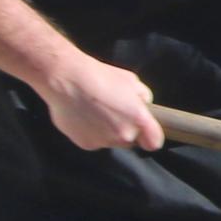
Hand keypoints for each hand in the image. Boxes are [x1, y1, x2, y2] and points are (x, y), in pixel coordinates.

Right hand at [38, 55, 163, 151]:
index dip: (150, 136)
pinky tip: (85, 115)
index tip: (146, 131)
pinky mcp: (85, 144)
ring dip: (108, 131)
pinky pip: (94, 141)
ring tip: (97, 111)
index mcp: (138, 119)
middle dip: (125, 129)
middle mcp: (123, 135)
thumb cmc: (99, 76)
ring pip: (111, 141)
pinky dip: (91, 132)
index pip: (154, 142)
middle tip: (114, 111)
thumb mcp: (131, 81)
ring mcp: (103, 141)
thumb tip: (142, 105)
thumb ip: (142, 98)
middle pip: (130, 140)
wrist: (67, 80)